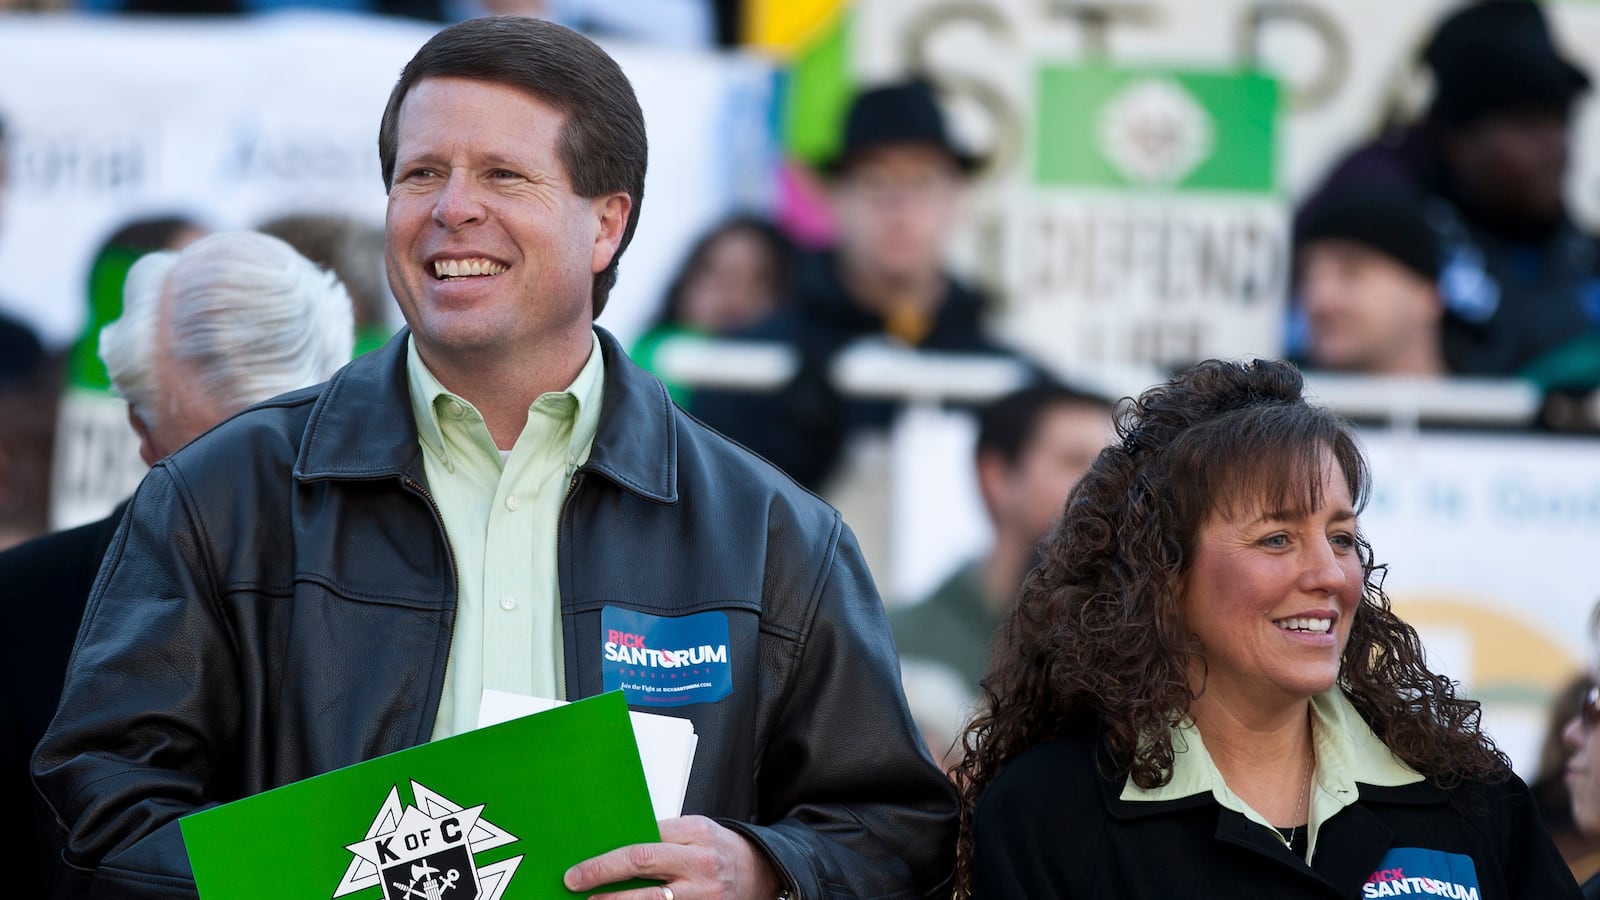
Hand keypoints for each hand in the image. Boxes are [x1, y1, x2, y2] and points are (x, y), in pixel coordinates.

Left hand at [563, 815, 781, 899]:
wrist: (762, 872)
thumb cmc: (721, 850)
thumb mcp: (696, 832)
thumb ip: (662, 838)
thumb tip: (615, 846)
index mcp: (696, 833)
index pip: (643, 843)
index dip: (607, 857)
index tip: (580, 867)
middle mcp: (701, 864)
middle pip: (642, 865)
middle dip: (602, 875)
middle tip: (575, 882)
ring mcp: (704, 895)